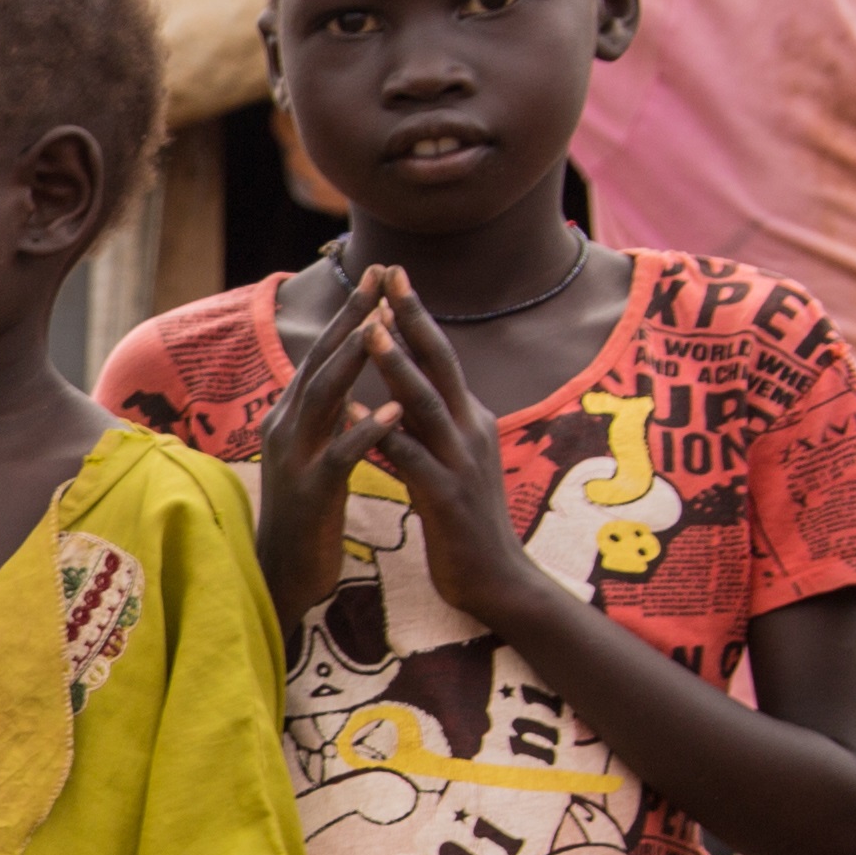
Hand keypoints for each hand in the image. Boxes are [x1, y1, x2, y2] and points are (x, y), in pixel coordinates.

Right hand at [252, 274, 396, 643]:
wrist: (281, 576)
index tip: (377, 274)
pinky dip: (367, 428)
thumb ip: (325, 415)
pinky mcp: (311, 492)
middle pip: (319, 362)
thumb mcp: (314, 452)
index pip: (321, 354)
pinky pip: (340, 454)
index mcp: (289, 417)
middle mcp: (284, 428)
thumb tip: (344, 379)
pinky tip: (395, 407)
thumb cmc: (305, 515)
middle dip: (350, 317)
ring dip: (354, 358)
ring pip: (324, 398)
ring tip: (383, 322)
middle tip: (379, 276)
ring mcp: (294, 459)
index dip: (349, 313)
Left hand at [344, 278, 543, 631]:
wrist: (496, 580)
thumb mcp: (447, 461)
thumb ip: (427, 427)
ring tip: (371, 332)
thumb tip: (395, 394)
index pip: (439, 357)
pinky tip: (359, 419)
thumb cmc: (463, 520)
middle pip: (439, 365)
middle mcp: (469, 431)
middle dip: (412, 320)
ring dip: (399, 367)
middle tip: (389, 276)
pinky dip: (387, 438)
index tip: (393, 274)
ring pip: (426, 406)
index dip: (416, 316)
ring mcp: (461, 463)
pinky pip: (412, 462)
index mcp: (467, 419)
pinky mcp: (448, 499)